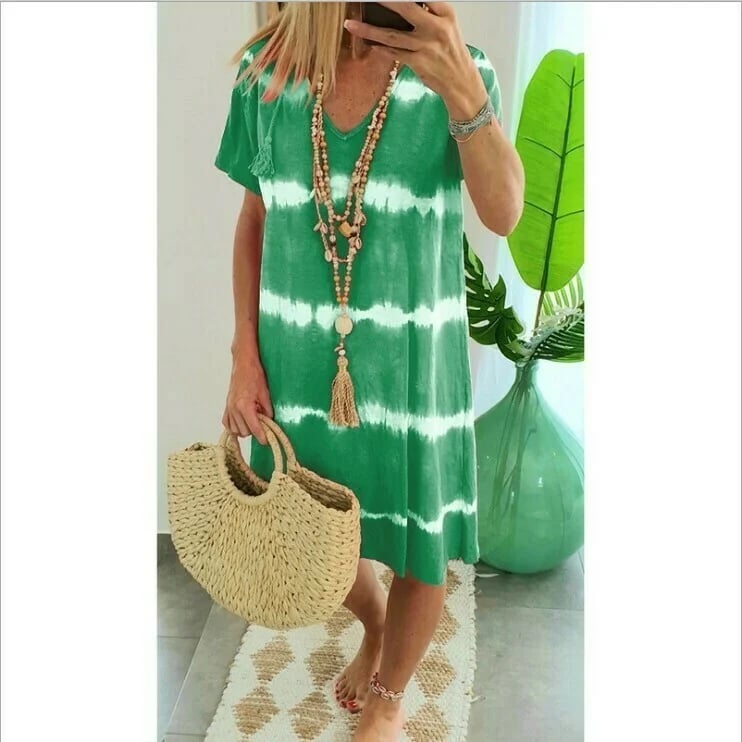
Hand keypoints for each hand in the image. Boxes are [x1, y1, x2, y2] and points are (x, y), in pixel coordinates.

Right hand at [222, 357, 273, 445]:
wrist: (243, 364)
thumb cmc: (255, 376)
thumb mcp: (265, 393)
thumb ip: (267, 411)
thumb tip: (269, 423)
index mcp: (244, 406)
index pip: (254, 428)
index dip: (262, 437)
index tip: (266, 442)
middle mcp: (234, 409)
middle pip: (244, 432)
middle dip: (254, 430)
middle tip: (263, 422)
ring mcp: (228, 408)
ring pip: (236, 430)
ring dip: (245, 429)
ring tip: (253, 418)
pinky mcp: (226, 406)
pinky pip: (227, 424)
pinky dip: (235, 426)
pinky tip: (243, 421)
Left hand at [343, 2, 486, 117]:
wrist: (461, 81)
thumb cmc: (451, 53)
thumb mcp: (446, 26)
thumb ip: (428, 13)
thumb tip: (400, 6)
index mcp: (445, 13)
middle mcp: (436, 27)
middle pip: (405, 8)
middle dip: (383, 1)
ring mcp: (426, 46)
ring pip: (392, 35)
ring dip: (369, 30)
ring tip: (351, 25)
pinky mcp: (418, 63)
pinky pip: (393, 53)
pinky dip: (379, 48)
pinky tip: (368, 44)